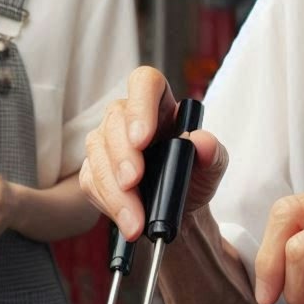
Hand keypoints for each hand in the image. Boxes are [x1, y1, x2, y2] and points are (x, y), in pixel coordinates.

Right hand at [79, 65, 228, 239]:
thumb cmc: (194, 177)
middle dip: (122, 155)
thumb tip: (203, 142)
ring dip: (114, 188)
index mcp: (160, 104)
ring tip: (135, 218)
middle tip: (133, 182)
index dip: (140, 107)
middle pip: (115, 119)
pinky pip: (91, 181)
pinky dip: (108, 203)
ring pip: (98, 151)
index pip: (145, 83)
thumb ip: (213, 152)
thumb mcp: (213, 166)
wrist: (179, 209)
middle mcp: (128, 116)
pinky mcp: (94, 169)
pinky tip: (126, 219)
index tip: (141, 139)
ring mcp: (107, 141)